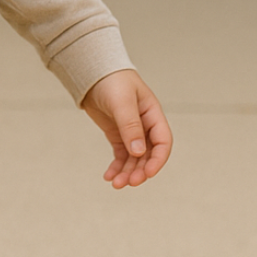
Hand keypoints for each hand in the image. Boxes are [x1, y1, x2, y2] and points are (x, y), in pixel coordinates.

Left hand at [81, 70, 171, 188]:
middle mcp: (145, 125)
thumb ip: (130, 125)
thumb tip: (138, 152)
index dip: (158, 160)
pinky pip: (121, 156)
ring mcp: (131, 131)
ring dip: (127, 173)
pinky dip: (117, 167)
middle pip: (149, 155)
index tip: (147, 173)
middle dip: (140, 171)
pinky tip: (109, 176)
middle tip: (129, 183)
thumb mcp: (122, 102)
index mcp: (153, 114)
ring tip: (116, 183)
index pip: (163, 142)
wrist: (93, 72)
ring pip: (134, 159)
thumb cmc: (112, 80)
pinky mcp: (118, 135)